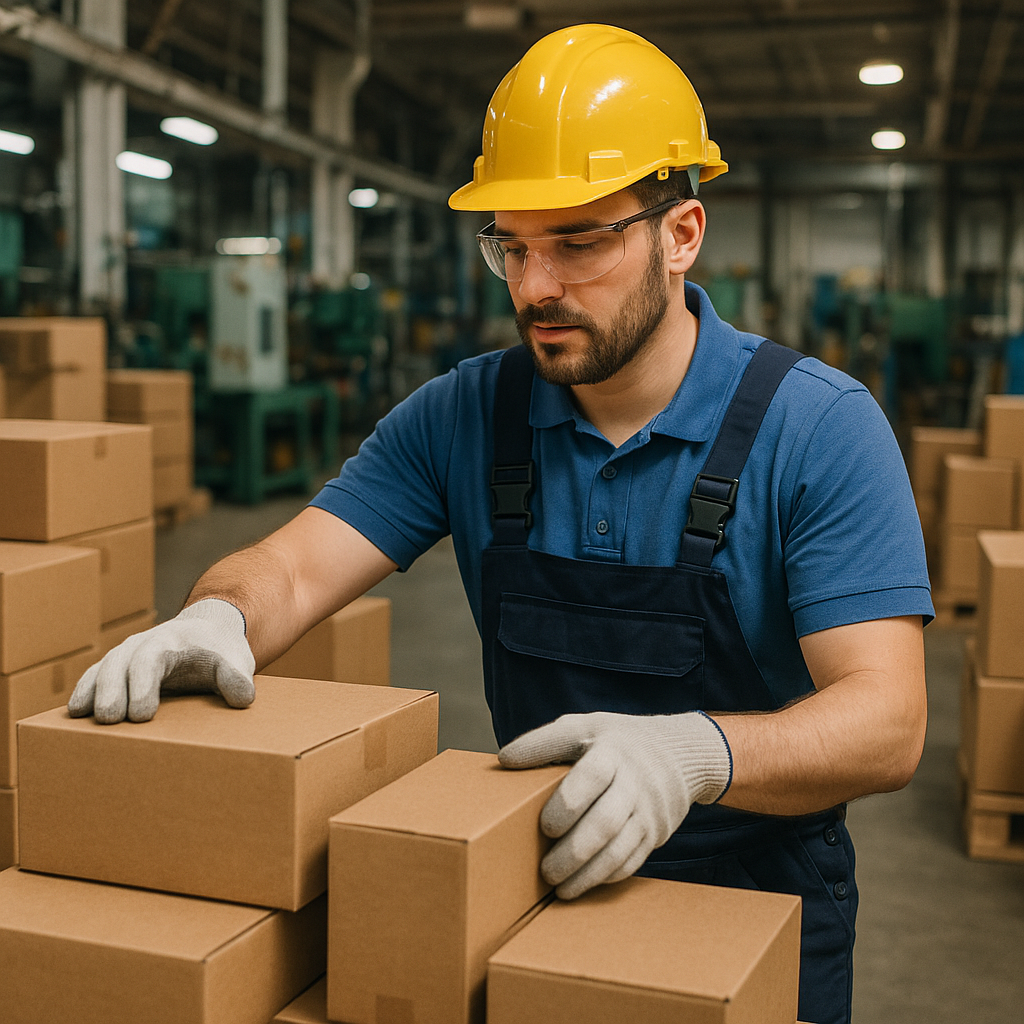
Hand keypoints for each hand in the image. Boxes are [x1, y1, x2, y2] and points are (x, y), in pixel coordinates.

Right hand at [68, 599, 255, 723]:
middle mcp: (142, 644)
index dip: (142, 685)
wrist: (208, 630)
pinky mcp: (119, 667)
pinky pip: (95, 676)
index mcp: (170, 642)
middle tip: (108, 721)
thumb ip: (237, 678)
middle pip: (119, 664)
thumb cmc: (220, 651)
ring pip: (102, 668)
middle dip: (111, 692)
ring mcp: (127, 654)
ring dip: (91, 692)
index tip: (140, 714)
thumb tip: (243, 700)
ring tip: (81, 718)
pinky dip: (84, 691)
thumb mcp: (235, 661)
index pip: (150, 660)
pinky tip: (75, 712)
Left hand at [498, 711, 731, 899]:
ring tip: (559, 887)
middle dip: (572, 851)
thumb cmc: (617, 741)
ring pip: (619, 849)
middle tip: (544, 869)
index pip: (591, 776)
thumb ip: (546, 742)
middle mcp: (633, 781)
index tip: (545, 825)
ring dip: (587, 873)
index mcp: (611, 751)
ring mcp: (647, 810)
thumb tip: (504, 759)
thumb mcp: (585, 727)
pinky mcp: (655, 833)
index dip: (567, 803)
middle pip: (605, 822)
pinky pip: (632, 861)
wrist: (680, 753)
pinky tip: (583, 883)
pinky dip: (606, 876)